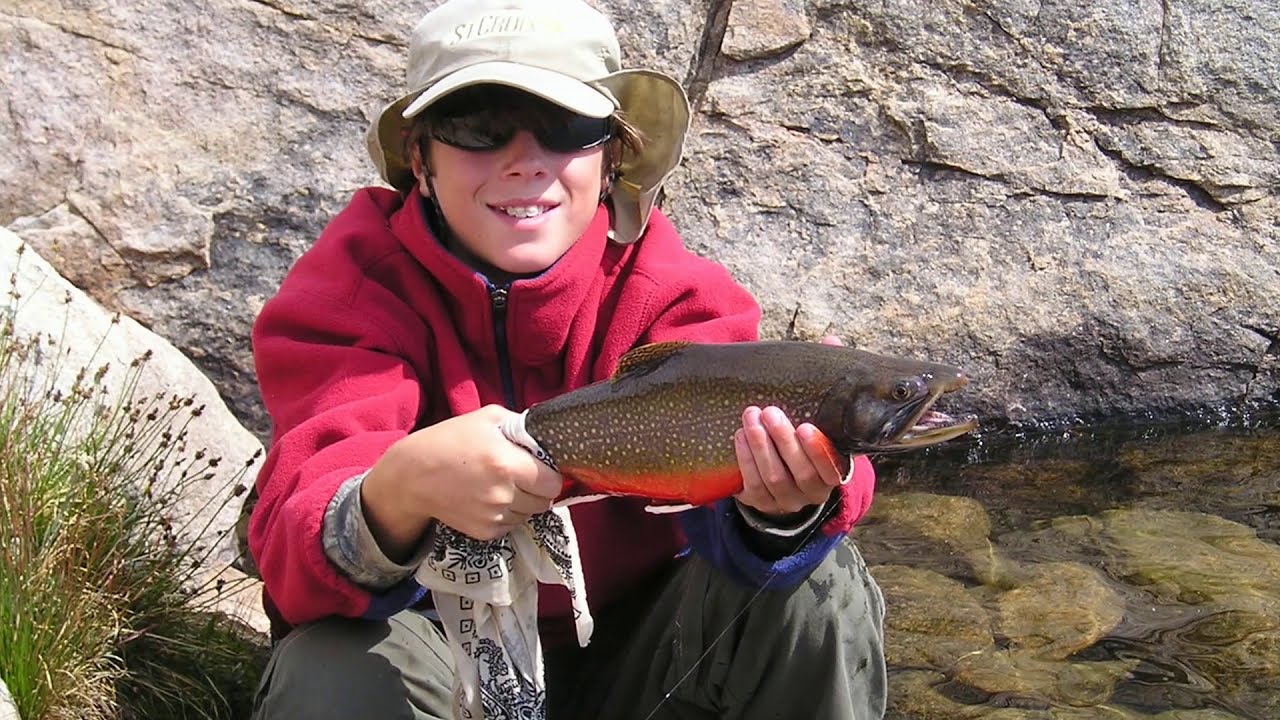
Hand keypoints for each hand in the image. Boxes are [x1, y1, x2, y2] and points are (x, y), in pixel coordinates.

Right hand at [361, 405, 561, 558]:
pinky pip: (511, 525)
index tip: (541, 468)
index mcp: (507, 464)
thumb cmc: (449, 440)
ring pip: (529, 515)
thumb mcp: (487, 418)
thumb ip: (521, 427)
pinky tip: (489, 498)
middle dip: (538, 489)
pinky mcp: (484, 532)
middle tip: (522, 476)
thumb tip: (546, 438)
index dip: (550, 475)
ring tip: (502, 486)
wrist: (412, 476)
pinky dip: (507, 514)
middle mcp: (503, 494)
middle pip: (544, 502)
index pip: (553, 483)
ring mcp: (493, 516)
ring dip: (524, 503)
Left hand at [732, 335, 850, 516]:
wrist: (781, 478)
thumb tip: (832, 342)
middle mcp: (813, 492)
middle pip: (803, 474)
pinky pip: (752, 486)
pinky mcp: (760, 503)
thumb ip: (825, 383)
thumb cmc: (802, 436)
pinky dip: (745, 460)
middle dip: (783, 441)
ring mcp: (786, 501)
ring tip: (750, 416)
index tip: (806, 426)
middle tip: (769, 411)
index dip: (819, 450)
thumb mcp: (818, 416)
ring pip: (774, 480)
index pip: (833, 469)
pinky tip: (738, 436)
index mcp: (834, 472)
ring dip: (760, 447)